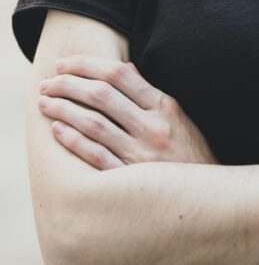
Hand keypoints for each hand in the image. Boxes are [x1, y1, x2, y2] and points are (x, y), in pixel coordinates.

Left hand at [37, 55, 218, 169]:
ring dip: (63, 109)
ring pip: (92, 123)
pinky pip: (94, 156)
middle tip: (47, 82)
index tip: (65, 64)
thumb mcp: (180, 118)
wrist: (208, 200)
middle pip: (101, 95)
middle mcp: (153, 127)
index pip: (119, 74)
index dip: (86, 65)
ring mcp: (141, 155)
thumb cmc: (190, 155)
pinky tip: (57, 129)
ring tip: (44, 102)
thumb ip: (151, 95)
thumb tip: (125, 68)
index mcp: (165, 106)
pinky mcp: (129, 180)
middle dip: (68, 84)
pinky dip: (73, 140)